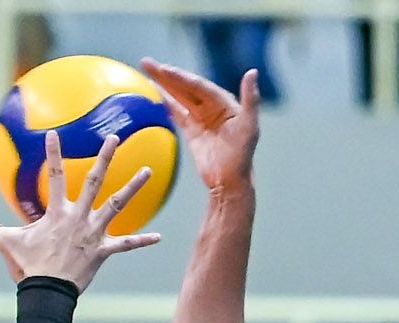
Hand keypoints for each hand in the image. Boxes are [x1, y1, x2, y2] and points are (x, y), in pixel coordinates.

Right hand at [0, 131, 159, 290]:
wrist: (47, 294)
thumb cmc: (27, 267)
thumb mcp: (7, 243)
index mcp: (57, 212)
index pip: (54, 176)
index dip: (53, 154)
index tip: (55, 134)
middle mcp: (78, 217)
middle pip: (94, 181)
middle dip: (105, 157)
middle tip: (114, 137)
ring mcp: (93, 233)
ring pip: (117, 205)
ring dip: (133, 187)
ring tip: (148, 169)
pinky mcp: (103, 251)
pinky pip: (125, 244)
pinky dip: (142, 240)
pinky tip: (159, 236)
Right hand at [140, 58, 257, 195]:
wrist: (230, 182)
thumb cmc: (243, 155)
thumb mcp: (250, 126)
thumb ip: (251, 99)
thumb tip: (252, 71)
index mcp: (225, 102)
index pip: (198, 86)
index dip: (181, 77)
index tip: (164, 70)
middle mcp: (213, 106)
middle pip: (186, 87)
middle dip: (166, 75)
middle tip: (147, 63)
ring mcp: (201, 118)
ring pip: (179, 96)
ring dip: (163, 84)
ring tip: (147, 70)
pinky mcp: (193, 130)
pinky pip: (177, 112)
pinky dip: (166, 102)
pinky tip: (155, 92)